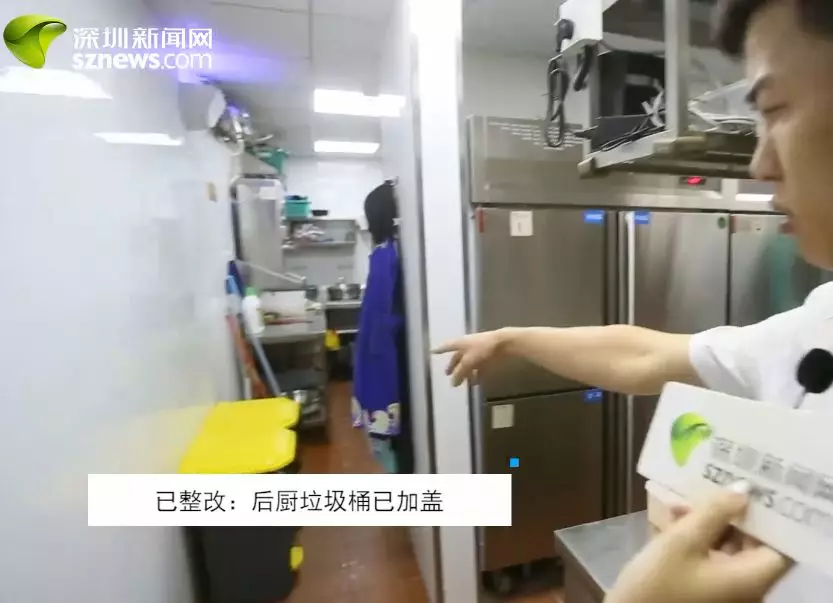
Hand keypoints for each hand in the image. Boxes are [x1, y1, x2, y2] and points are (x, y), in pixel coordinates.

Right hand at [432, 331, 502, 386]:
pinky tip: (477, 382)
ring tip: (464, 382)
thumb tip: (453, 383)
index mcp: (460, 343)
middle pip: (458, 357)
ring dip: (466, 372)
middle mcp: (467, 345)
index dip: (439, 350)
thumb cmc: (482, 349)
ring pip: (469, 362)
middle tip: (448, 374)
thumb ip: (460, 373)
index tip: (432, 352)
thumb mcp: (468, 362)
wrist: (503, 343)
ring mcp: (478, 350)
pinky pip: (479, 366)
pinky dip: (477, 373)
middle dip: (453, 366)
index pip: (446, 347)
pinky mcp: (488, 355)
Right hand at [606, 488, 791, 602]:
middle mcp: (748, 588)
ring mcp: (727, 593)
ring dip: (712, 523)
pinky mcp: (706, 593)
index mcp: (752, 578)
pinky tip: (675, 518)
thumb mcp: (682, 541)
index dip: (773, 514)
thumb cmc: (658, 584)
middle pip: (754, 544)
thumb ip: (714, 513)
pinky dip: (700, 540)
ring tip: (685, 498)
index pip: (781, 544)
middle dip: (735, 512)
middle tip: (720, 481)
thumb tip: (744, 490)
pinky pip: (713, 561)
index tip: (759, 486)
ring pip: (730, 550)